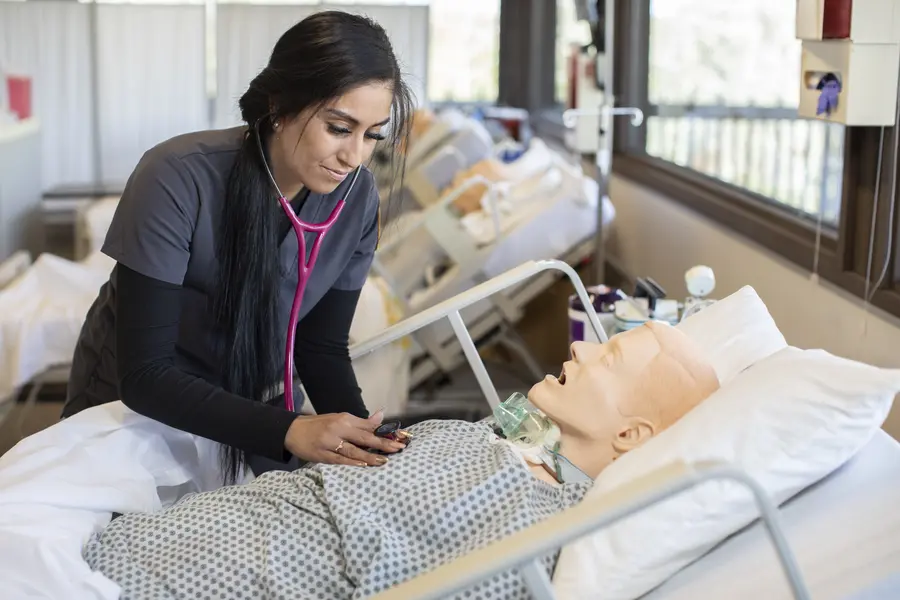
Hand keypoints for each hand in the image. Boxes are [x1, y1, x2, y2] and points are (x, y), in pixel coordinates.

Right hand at [283, 409, 406, 466]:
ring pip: (354, 450)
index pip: (370, 426)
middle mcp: (339, 428)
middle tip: (399, 448)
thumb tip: (381, 415)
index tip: (401, 437)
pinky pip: (339, 460)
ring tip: (384, 460)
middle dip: (383, 443)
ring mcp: (330, 442)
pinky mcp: (322, 455)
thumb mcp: (340, 419)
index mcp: (345, 419)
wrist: (292, 431)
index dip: (386, 432)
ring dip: (370, 456)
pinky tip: (363, 466)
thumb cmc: (319, 425)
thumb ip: (361, 421)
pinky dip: (352, 463)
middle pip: (365, 437)